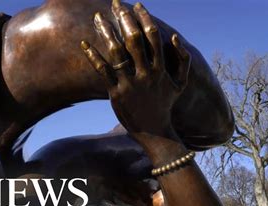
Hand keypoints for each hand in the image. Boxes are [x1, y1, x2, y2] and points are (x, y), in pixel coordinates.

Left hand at [81, 0, 190, 140]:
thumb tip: (173, 36)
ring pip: (116, 51)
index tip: (136, 5)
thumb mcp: (180, 84)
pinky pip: (102, 70)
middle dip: (124, 18)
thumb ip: (183, 60)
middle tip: (115, 3)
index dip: (144, 17)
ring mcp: (130, 83)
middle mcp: (145, 73)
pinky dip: (93, 56)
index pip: (153, 36)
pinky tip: (83, 43)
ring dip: (106, 31)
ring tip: (97, 16)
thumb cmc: (165, 105)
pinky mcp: (116, 93)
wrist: (155, 131)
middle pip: (134, 39)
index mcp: (160, 68)